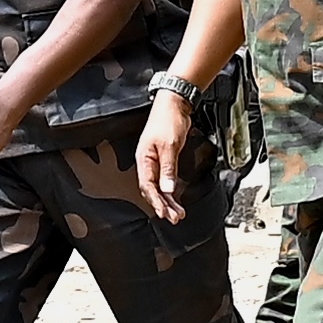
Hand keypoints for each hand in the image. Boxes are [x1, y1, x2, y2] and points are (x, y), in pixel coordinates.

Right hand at [134, 90, 195, 223]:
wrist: (174, 104)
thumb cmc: (168, 120)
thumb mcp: (170, 145)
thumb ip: (168, 169)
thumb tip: (167, 189)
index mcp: (144, 159)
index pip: (147, 186)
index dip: (156, 201)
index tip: (165, 213)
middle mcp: (147, 162)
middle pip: (153, 190)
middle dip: (163, 205)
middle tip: (175, 218)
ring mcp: (155, 161)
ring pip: (159, 187)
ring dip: (168, 201)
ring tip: (178, 214)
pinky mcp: (164, 159)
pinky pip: (164, 180)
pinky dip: (170, 191)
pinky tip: (175, 199)